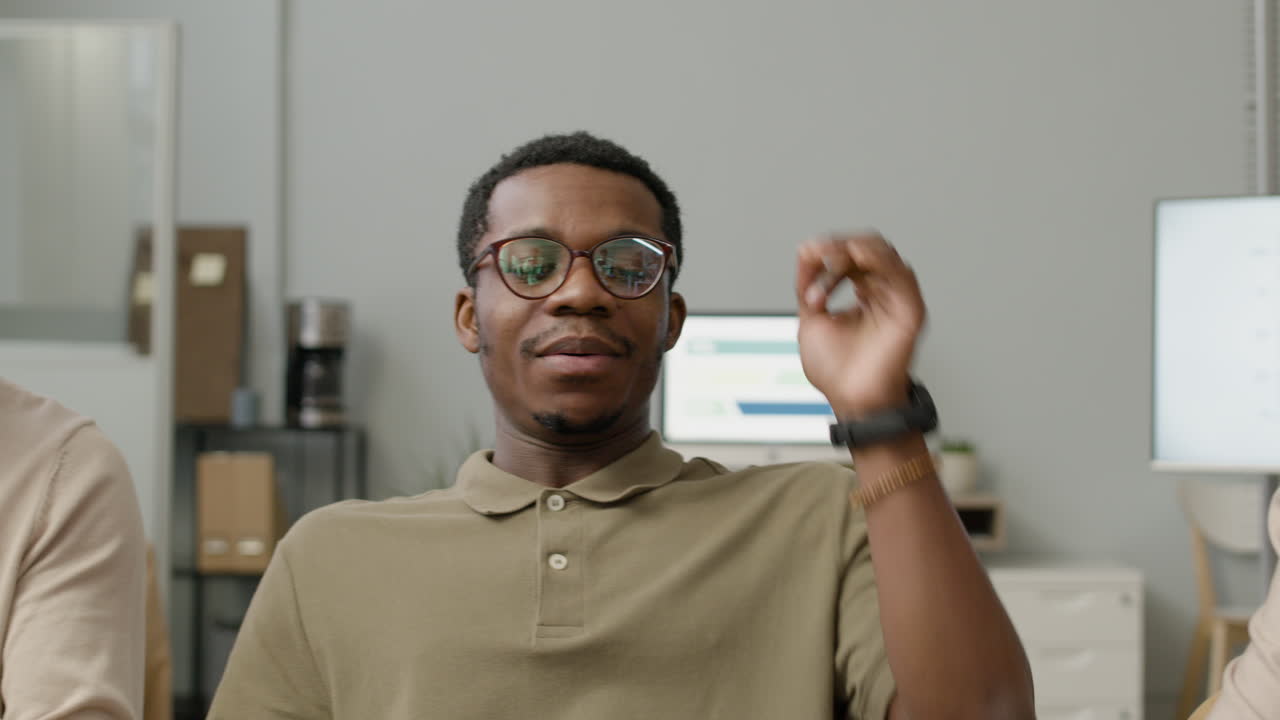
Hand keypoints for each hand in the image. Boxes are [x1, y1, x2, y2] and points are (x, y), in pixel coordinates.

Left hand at [795, 231, 926, 417]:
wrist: (851, 400)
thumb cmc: (837, 370)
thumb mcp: (811, 319)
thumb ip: (809, 285)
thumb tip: (806, 252)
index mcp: (863, 293)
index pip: (848, 259)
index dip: (826, 254)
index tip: (806, 258)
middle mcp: (882, 293)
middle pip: (866, 250)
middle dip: (839, 247)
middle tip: (819, 253)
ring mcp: (897, 300)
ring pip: (884, 255)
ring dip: (856, 248)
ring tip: (834, 253)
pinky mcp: (909, 310)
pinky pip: (901, 275)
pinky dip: (880, 259)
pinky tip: (859, 256)